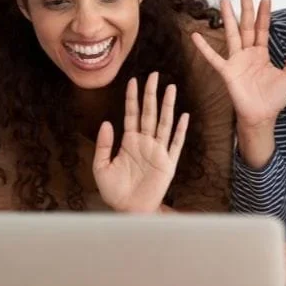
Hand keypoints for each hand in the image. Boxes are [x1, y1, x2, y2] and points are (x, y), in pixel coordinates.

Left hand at [93, 72, 188, 212]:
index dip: (132, 98)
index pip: (132, 114)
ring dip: (167, 106)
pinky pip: (175, 144)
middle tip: (154, 75)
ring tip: (171, 88)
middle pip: (149, 113)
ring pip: (163, 123)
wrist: (128, 210)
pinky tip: (184, 116)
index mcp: (129, 142)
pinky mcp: (167, 164)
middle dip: (151, 94)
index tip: (133, 80)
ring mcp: (157, 152)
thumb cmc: (114, 191)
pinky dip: (180, 130)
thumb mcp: (101, 167)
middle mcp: (145, 143)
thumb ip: (103, 145)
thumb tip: (107, 122)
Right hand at [191, 0, 285, 130]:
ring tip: (224, 1)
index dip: (264, 15)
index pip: (262, 29)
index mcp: (261, 54)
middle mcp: (248, 54)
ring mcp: (236, 61)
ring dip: (228, 18)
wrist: (262, 117)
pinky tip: (196, 36)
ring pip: (232, 35)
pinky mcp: (227, 72)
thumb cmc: (274, 99)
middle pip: (246, 27)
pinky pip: (214, 58)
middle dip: (246, 9)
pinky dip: (204, 47)